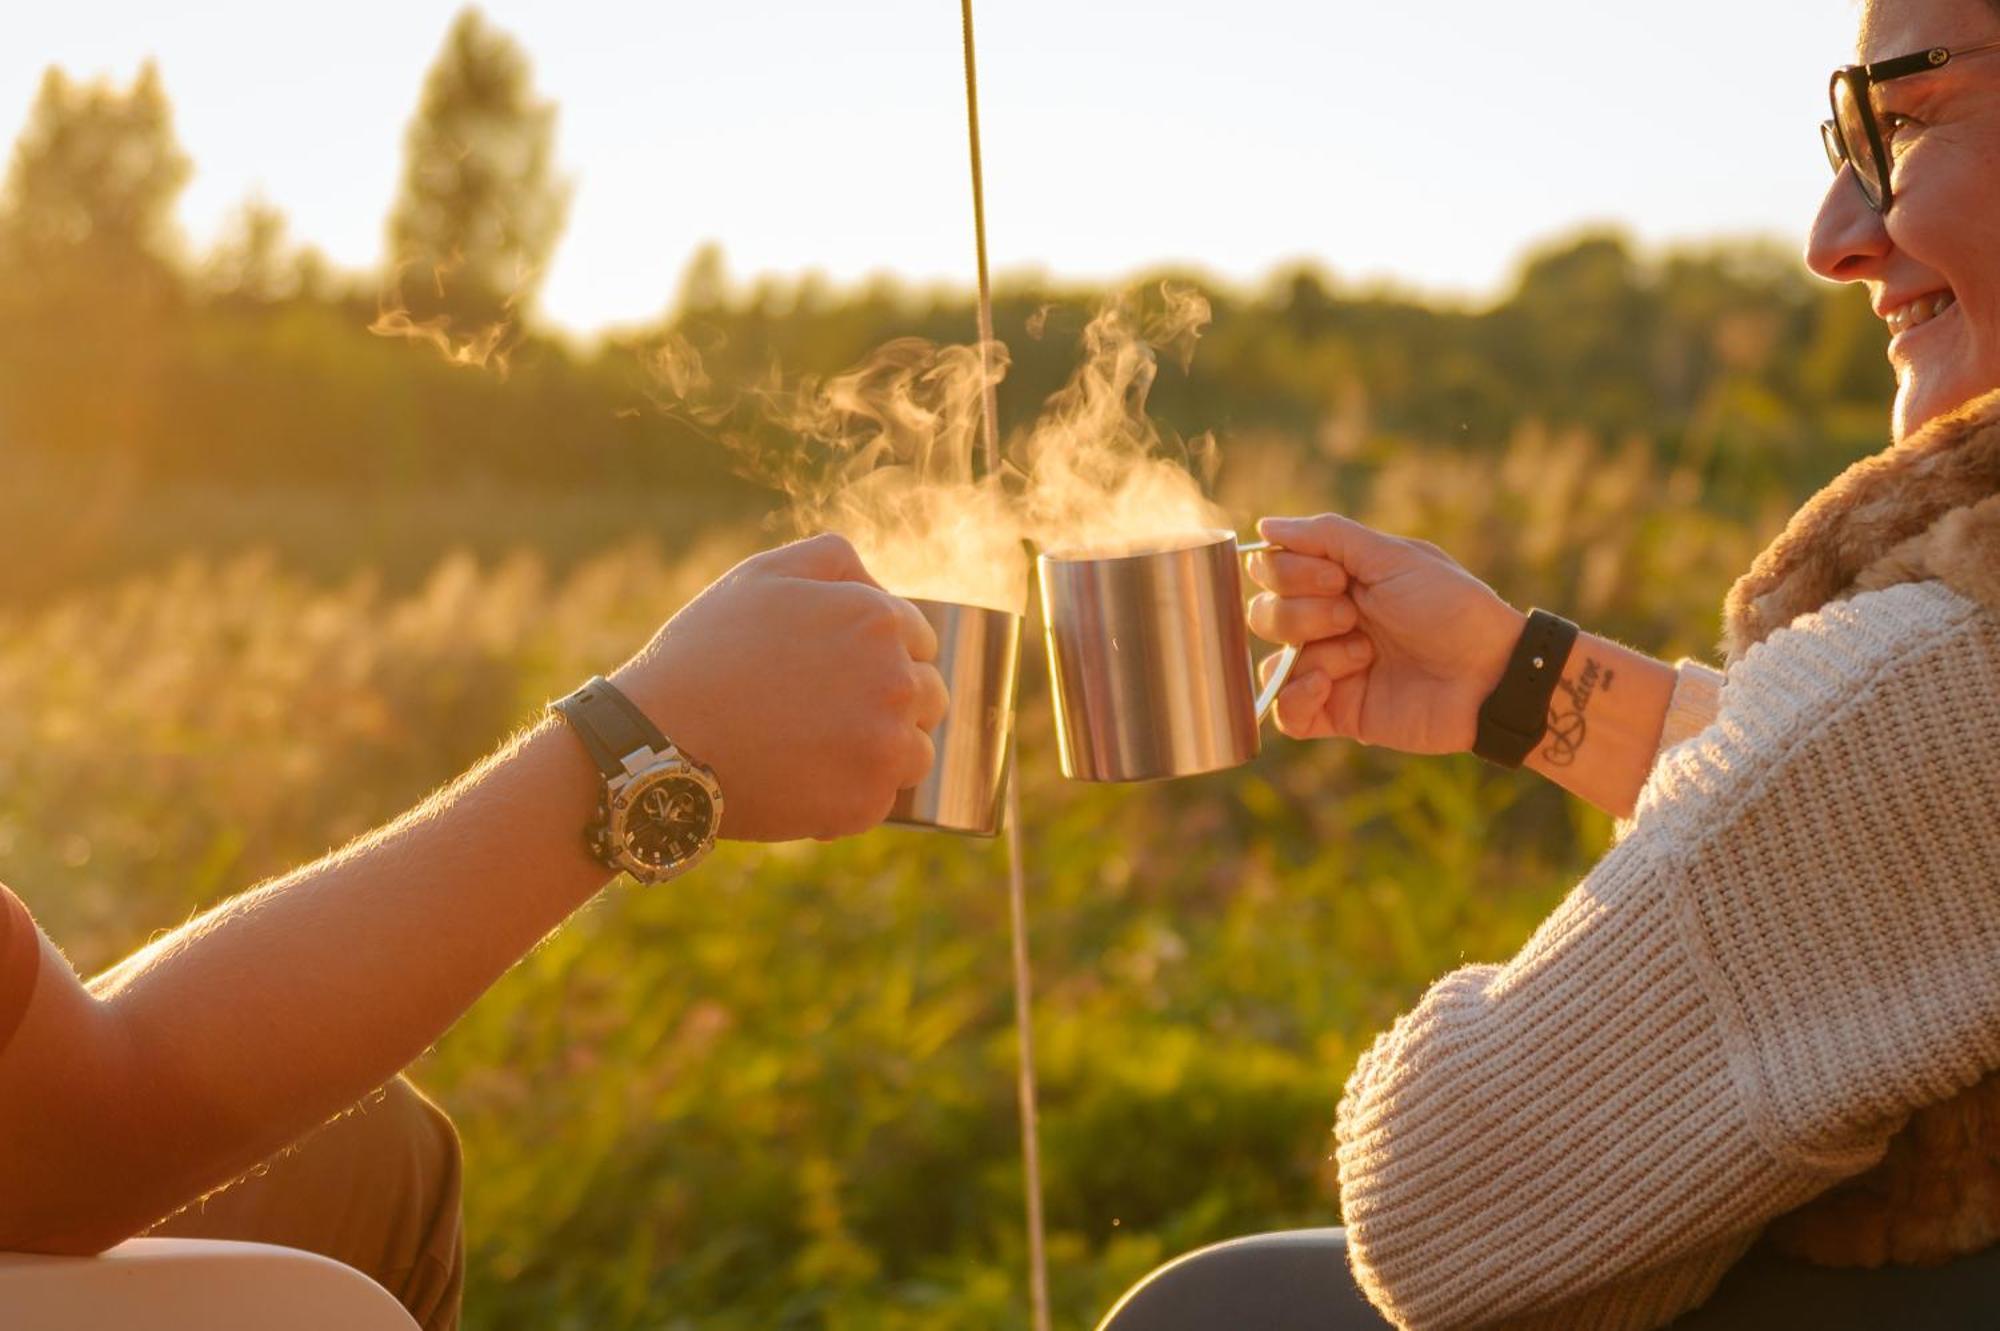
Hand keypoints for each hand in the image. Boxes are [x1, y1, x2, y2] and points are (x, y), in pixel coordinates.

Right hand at [611, 534, 948, 840]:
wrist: (657, 739)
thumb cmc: (705, 653)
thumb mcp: (763, 576)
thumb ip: (833, 562)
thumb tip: (880, 586)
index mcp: (879, 621)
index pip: (921, 642)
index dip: (882, 657)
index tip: (840, 674)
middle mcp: (897, 682)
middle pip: (930, 697)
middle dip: (891, 704)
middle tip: (828, 715)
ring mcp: (885, 747)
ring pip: (915, 753)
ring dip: (879, 753)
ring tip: (816, 751)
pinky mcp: (865, 804)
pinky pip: (880, 801)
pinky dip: (849, 797)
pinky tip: (798, 782)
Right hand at [1246, 514, 1524, 753]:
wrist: (1492, 672)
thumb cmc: (1451, 607)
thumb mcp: (1393, 557)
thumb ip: (1328, 537)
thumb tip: (1264, 526)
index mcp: (1337, 581)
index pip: (1269, 571)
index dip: (1288, 572)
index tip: (1337, 578)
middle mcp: (1326, 623)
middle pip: (1263, 615)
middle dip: (1300, 613)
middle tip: (1352, 615)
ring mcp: (1331, 670)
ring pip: (1270, 663)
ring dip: (1310, 651)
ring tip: (1363, 654)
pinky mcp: (1339, 713)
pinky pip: (1285, 713)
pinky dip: (1296, 696)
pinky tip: (1329, 685)